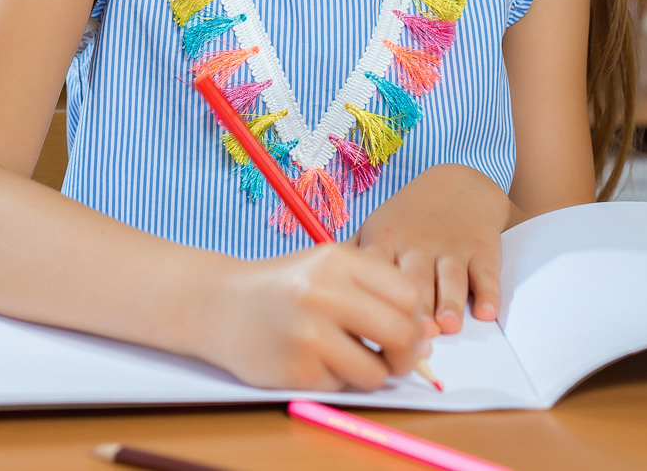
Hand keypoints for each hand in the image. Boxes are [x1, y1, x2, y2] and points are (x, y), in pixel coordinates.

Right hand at [195, 244, 434, 390]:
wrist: (218, 305)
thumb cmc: (284, 287)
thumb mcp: (327, 269)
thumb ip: (377, 291)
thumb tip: (427, 336)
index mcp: (337, 260)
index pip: (407, 294)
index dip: (416, 316)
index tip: (405, 325)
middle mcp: (323, 293)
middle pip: (400, 333)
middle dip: (407, 352)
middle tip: (395, 355)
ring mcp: (307, 334)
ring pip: (376, 371)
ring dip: (373, 373)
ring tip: (353, 358)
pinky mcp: (295, 370)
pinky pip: (343, 386)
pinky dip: (339, 379)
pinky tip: (318, 361)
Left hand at [354, 164, 511, 333]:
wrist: (460, 184)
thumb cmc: (409, 219)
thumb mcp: (377, 229)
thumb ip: (353, 258)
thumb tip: (316, 290)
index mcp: (385, 240)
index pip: (374, 270)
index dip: (371, 297)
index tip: (368, 326)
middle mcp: (418, 243)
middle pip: (414, 278)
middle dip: (414, 307)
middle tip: (413, 336)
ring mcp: (452, 246)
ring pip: (450, 277)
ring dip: (450, 302)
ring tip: (449, 326)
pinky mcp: (483, 250)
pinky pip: (486, 273)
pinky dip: (488, 293)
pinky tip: (486, 312)